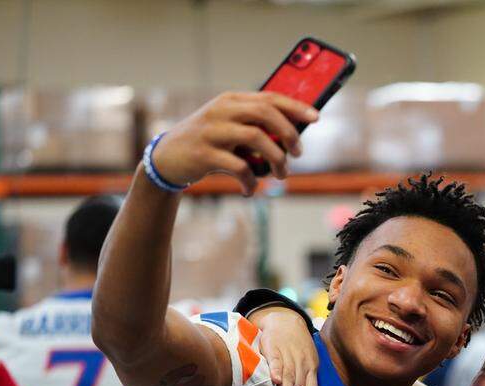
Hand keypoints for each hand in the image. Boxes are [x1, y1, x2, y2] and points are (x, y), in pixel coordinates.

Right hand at [151, 92, 317, 194]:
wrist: (167, 159)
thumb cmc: (209, 143)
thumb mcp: (230, 127)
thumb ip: (256, 126)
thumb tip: (294, 137)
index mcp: (231, 100)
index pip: (269, 97)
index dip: (295, 106)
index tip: (316, 117)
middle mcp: (221, 111)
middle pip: (265, 114)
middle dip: (289, 134)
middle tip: (299, 154)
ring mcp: (211, 131)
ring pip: (256, 138)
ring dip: (277, 159)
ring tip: (281, 174)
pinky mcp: (203, 154)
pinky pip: (239, 166)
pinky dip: (252, 180)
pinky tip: (251, 188)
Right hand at [252, 306, 318, 385]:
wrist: (285, 320)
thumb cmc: (296, 346)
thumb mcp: (307, 360)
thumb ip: (304, 379)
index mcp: (311, 369)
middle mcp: (302, 364)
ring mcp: (289, 356)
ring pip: (288, 379)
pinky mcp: (274, 348)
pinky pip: (276, 361)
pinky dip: (276, 370)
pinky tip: (274, 381)